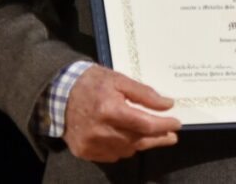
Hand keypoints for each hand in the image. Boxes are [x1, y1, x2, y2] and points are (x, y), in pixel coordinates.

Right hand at [63, 65, 181, 161]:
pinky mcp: (84, 151)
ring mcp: (90, 144)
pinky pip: (111, 155)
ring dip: (141, 143)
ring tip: (153, 136)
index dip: (164, 125)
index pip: (145, 124)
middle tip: (171, 136)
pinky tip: (130, 139)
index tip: (177, 124)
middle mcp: (100, 131)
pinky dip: (123, 148)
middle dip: (157, 138)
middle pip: (138, 140)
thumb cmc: (93, 83)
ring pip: (126, 150)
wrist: (59, 93)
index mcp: (110, 109)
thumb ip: (145, 94)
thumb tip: (168, 105)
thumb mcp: (120, 80)